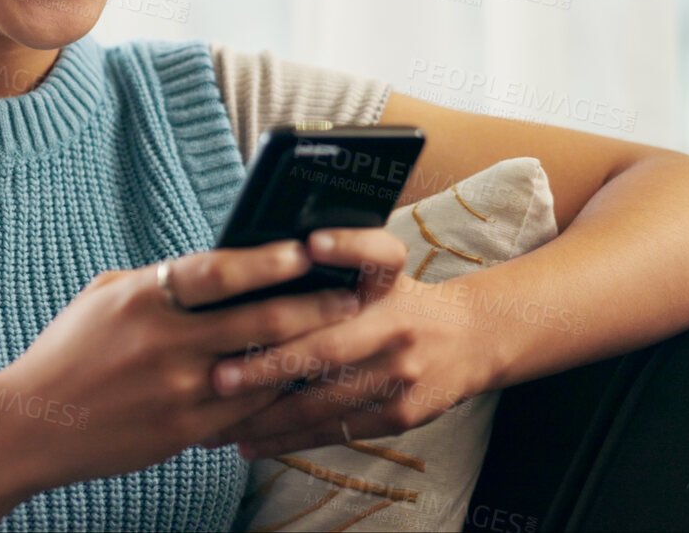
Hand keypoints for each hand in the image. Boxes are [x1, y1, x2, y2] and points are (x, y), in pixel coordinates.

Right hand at [0, 240, 363, 495]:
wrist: (32, 425)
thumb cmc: (68, 352)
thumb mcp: (103, 299)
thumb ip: (157, 281)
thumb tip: (215, 265)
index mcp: (143, 297)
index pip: (217, 269)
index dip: (266, 258)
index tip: (307, 248)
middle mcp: (164, 342)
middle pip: (258, 320)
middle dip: (314, 307)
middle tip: (354, 296)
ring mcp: (177, 390)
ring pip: (263, 369)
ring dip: (310, 353)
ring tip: (347, 340)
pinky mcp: (184, 430)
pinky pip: (248, 411)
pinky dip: (280, 395)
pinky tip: (308, 384)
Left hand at [196, 227, 505, 459]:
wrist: (472, 339)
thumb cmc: (403, 298)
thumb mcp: (384, 266)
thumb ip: (344, 255)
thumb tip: (281, 249)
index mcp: (391, 281)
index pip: (377, 253)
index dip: (347, 246)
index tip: (309, 244)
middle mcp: (398, 325)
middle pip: (330, 346)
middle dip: (269, 366)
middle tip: (219, 377)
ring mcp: (402, 375)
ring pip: (324, 401)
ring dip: (266, 417)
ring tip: (216, 425)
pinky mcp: (401, 415)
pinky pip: (336, 431)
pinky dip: (290, 440)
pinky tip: (251, 444)